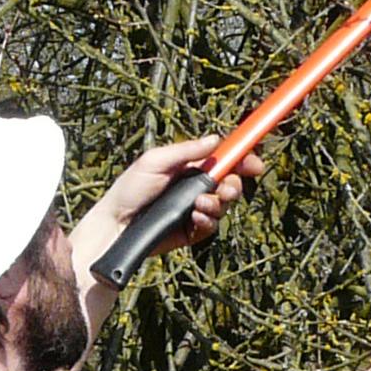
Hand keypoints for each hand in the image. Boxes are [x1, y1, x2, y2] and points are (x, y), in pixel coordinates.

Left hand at [92, 135, 266, 257]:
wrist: (116, 225)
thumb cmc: (129, 189)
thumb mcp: (155, 161)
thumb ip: (186, 150)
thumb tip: (215, 139)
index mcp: (189, 165)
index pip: (223, 159)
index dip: (242, 159)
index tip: (255, 163)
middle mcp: (195, 186)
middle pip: (230, 183)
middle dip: (234, 185)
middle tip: (226, 189)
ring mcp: (195, 209)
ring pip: (224, 205)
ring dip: (218, 204)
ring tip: (198, 206)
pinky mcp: (192, 231)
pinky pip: (212, 226)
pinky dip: (208, 221)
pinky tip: (194, 219)